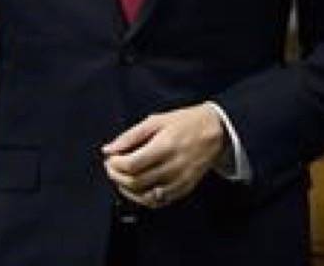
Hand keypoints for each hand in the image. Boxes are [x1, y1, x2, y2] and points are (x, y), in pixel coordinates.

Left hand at [102, 103, 226, 207]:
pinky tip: (136, 188)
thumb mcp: (156, 121)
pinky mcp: (184, 189)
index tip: (110, 158)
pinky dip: (142, 199)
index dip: (115, 164)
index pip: (131, 165)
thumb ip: (130, 136)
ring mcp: (180, 181)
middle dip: (116, 177)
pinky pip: (158, 202)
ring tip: (122, 178)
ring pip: (145, 196)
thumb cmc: (185, 123)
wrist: (216, 133)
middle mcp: (173, 167)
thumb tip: (108, 149)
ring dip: (127, 190)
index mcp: (165, 146)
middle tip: (112, 167)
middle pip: (136, 182)